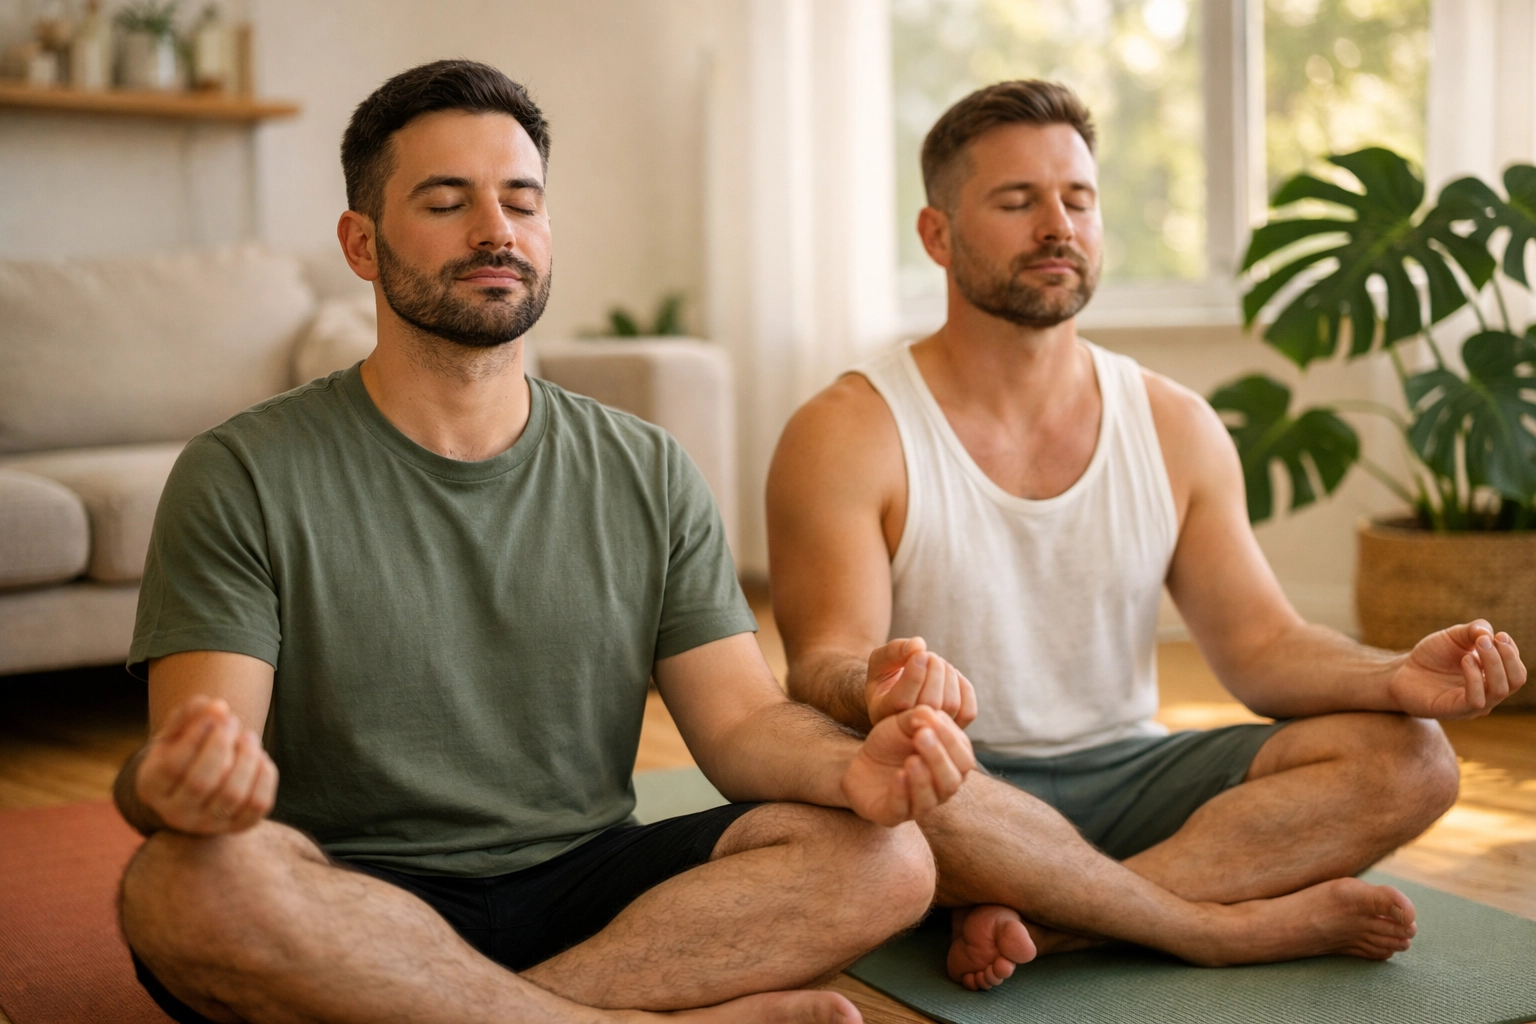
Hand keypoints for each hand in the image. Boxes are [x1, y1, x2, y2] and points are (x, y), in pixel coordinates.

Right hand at [136, 696, 277, 833]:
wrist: (199, 783)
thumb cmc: (186, 749)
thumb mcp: (178, 729)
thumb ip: (190, 714)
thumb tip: (217, 707)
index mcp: (151, 787)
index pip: (173, 766)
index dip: (197, 735)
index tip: (216, 711)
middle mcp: (175, 813)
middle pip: (201, 783)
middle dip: (221, 745)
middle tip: (232, 721)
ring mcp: (207, 824)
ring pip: (232, 795)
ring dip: (246, 758)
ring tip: (248, 736)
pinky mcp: (238, 826)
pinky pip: (258, 804)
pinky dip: (265, 776)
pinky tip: (259, 758)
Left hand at [841, 705, 976, 825]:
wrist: (860, 764)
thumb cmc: (890, 743)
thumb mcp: (903, 723)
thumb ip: (919, 716)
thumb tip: (931, 714)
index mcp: (950, 767)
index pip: (964, 758)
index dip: (951, 739)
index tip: (934, 718)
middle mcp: (939, 789)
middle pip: (952, 781)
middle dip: (939, 758)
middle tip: (922, 735)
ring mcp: (917, 805)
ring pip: (930, 799)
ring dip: (922, 779)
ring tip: (911, 760)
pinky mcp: (893, 815)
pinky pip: (902, 809)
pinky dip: (901, 792)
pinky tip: (898, 775)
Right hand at [866, 637, 977, 727]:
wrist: (897, 692)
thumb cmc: (886, 674)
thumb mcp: (881, 660)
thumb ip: (893, 651)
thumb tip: (919, 645)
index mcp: (882, 712)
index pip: (902, 701)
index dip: (915, 674)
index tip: (920, 653)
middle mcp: (906, 728)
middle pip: (930, 702)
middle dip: (934, 670)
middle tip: (929, 655)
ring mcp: (932, 731)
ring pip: (951, 704)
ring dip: (948, 674)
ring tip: (937, 663)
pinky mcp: (952, 728)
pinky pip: (968, 711)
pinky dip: (964, 687)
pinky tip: (951, 676)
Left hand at [1388, 620, 1526, 718]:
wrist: (1401, 671)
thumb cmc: (1432, 655)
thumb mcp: (1454, 636)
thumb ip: (1474, 630)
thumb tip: (1489, 632)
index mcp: (1492, 678)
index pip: (1516, 669)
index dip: (1511, 651)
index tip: (1497, 635)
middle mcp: (1487, 693)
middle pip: (1516, 680)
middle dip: (1507, 656)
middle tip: (1488, 639)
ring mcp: (1473, 705)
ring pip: (1499, 690)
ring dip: (1493, 663)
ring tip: (1477, 645)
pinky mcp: (1455, 710)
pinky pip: (1476, 699)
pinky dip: (1475, 677)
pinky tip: (1465, 660)